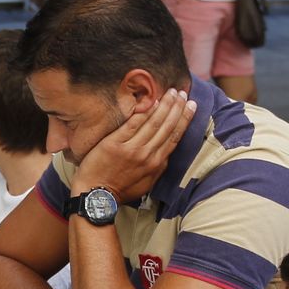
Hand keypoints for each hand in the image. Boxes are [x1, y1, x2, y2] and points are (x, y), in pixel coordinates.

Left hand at [70, 88, 194, 200]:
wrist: (97, 195)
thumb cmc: (121, 189)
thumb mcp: (147, 182)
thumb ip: (158, 166)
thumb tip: (167, 151)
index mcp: (156, 163)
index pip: (174, 136)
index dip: (184, 119)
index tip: (191, 106)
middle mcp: (147, 155)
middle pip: (166, 126)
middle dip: (176, 108)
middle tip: (182, 92)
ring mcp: (131, 149)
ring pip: (153, 123)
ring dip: (164, 105)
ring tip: (170, 92)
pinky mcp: (115, 144)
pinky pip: (133, 124)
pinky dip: (143, 112)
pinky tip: (151, 100)